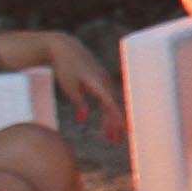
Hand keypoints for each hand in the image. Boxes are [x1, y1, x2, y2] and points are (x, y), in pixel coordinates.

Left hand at [11, 30, 125, 143]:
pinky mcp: (100, 83)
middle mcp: (105, 83)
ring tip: (109, 139)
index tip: (126, 130)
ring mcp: (104, 82)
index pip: (111, 104)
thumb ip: (78, 102)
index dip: (118, 118)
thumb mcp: (69, 86)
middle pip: (112, 107)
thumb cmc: (65, 66)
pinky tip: (105, 126)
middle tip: (116, 142)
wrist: (64, 48)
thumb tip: (83, 118)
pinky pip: (106, 101)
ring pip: (110, 105)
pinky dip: (106, 114)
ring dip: (110, 122)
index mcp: (98, 83)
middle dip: (114, 125)